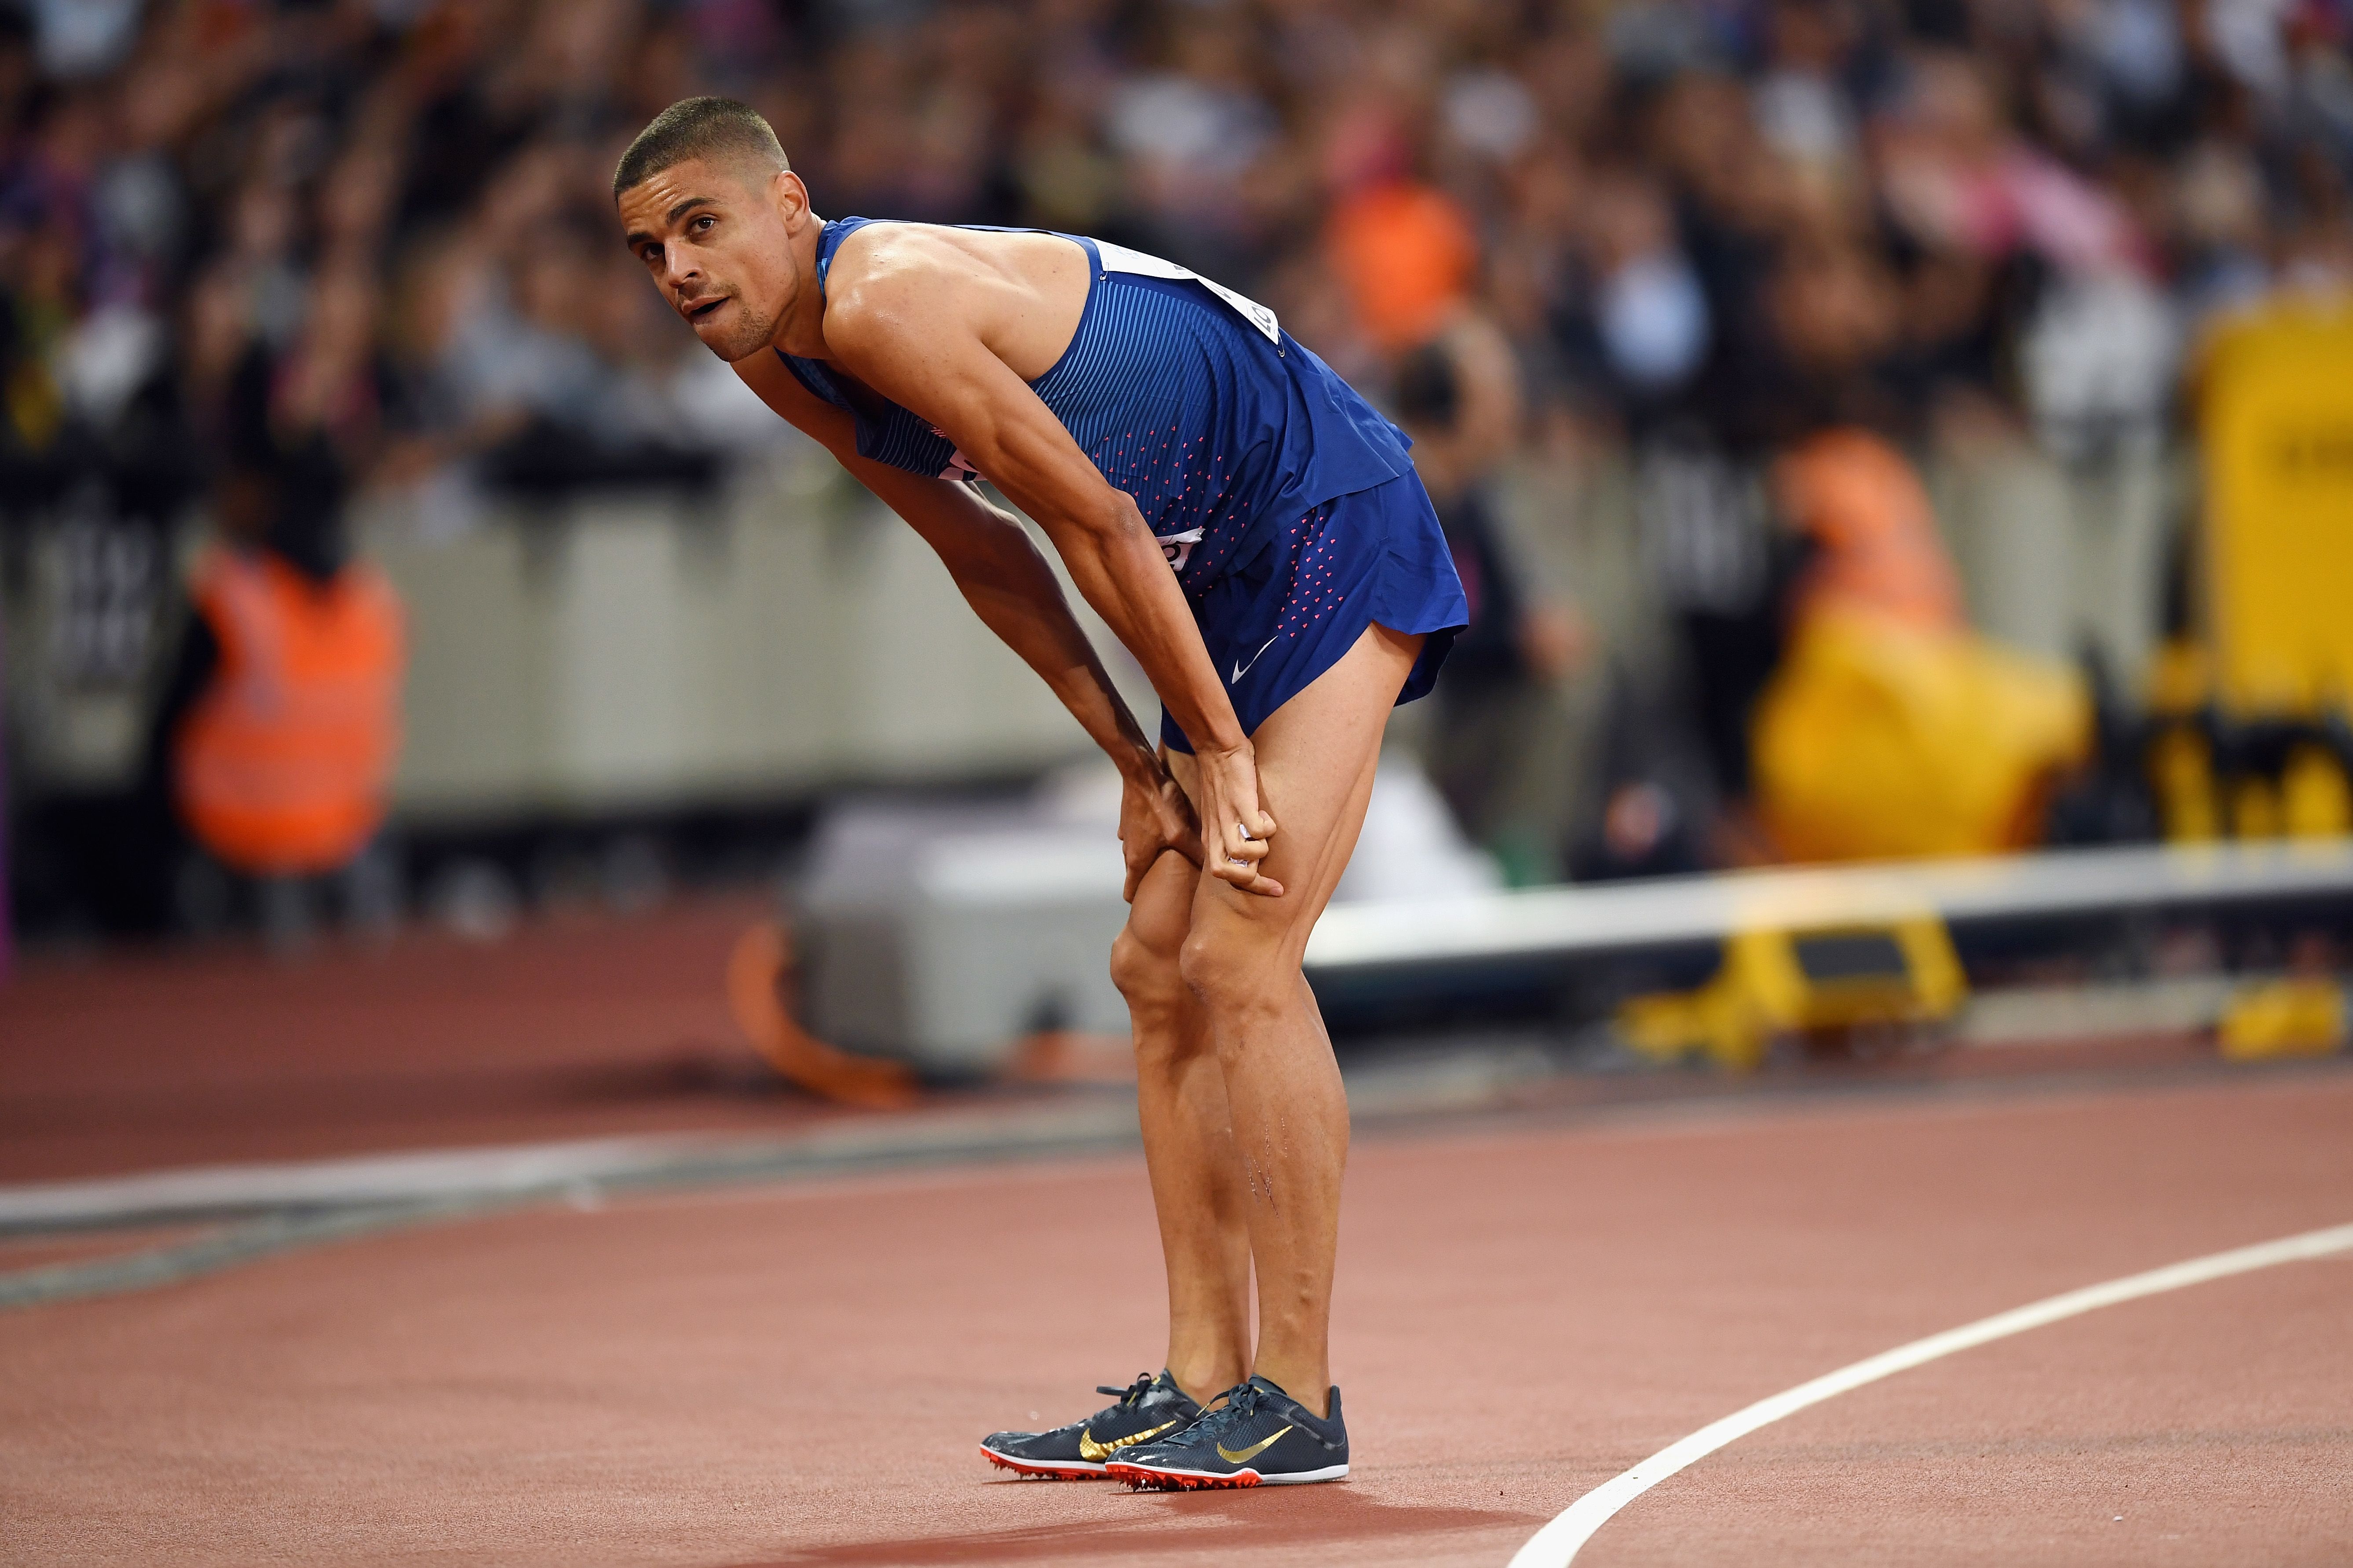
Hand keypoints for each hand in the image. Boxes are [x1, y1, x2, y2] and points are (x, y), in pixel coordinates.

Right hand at [1119, 758, 1203, 902]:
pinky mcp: (1129, 818)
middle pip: (1136, 873)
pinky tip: (1161, 831)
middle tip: (1166, 883)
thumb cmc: (1160, 804)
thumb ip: (1196, 852)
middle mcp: (1128, 849)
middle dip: (1148, 880)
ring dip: (1149, 857)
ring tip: (1166, 857)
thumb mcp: (1182, 832)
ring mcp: (1126, 833)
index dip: (1139, 900)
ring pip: (1137, 853)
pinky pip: (1138, 835)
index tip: (1150, 907)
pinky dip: (1147, 838)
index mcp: (1137, 859)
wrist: (1139, 771)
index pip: (1131, 891)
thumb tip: (1216, 868)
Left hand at [1194, 740, 1282, 897]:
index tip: (1275, 889)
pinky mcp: (1239, 802)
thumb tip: (1251, 853)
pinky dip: (1266, 828)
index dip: (1250, 887)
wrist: (1217, 750)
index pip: (1222, 875)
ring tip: (1263, 829)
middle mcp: (1214, 832)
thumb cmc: (1223, 781)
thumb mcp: (1219, 814)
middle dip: (1254, 880)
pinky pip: (1255, 829)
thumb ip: (1229, 834)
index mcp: (1210, 837)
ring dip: (1260, 848)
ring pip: (1240, 854)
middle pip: (1225, 873)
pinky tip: (1265, 814)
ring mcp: (1225, 817)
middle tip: (1273, 874)